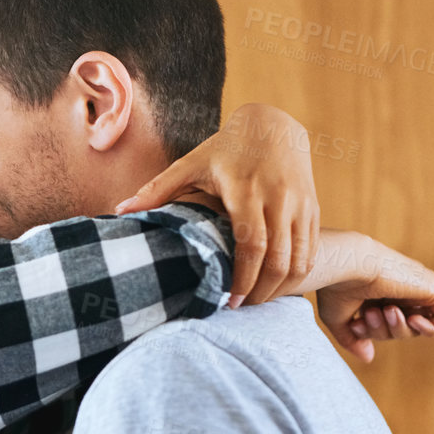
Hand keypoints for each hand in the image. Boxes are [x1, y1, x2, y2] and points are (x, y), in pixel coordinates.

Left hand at [116, 103, 318, 307]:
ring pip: (299, 259)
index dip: (243, 278)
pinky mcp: (314, 208)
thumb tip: (119, 211)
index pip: (251, 245)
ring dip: (281, 287)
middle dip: (262, 292)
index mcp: (246, 190)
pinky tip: (276, 286)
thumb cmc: (225, 149)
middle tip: (243, 309)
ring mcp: (301, 203)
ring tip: (258, 301)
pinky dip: (297, 273)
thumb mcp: (191, 163)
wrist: (274, 125)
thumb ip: (158, 189)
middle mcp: (279, 197)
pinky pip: (311, 250)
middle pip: (278, 259)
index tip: (231, 302)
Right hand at [312, 236, 433, 363]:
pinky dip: (430, 328)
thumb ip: (354, 339)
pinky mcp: (431, 288)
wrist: (349, 264)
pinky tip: (412, 321)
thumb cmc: (338, 287)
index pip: (381, 325)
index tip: (355, 325)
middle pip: (399, 329)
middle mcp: (398, 290)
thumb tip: (368, 357)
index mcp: (376, 294)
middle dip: (382, 331)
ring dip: (399, 330)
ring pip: (416, 327)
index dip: (369, 333)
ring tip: (388, 310)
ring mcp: (416, 288)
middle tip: (370, 314)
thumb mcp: (339, 320)